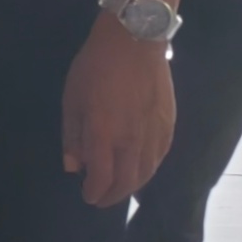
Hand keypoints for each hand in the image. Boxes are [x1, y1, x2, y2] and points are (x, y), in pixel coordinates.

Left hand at [61, 17, 174, 207]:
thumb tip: (74, 167)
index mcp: (104, 134)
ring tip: (119, 189)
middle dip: (112, 196)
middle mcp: (132, 140)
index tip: (87, 196)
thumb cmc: (95, 68)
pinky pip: (160, 157)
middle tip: (101, 199)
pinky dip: (149, 170)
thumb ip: (73, 137)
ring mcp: (154, 133)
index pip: (102, 178)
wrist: (134, 43)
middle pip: (127, 181)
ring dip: (132, 187)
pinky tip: (140, 169)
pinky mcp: (169, 124)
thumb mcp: (72, 100)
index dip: (94, 192)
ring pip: (147, 172)